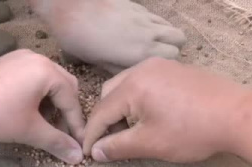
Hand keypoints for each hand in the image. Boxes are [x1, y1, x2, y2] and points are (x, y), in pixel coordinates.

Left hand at [0, 50, 84, 163]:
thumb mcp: (29, 130)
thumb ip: (57, 142)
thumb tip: (78, 156)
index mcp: (47, 71)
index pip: (71, 101)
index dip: (76, 126)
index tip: (79, 146)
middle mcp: (39, 59)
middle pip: (65, 86)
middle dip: (67, 112)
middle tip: (64, 134)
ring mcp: (23, 58)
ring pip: (50, 82)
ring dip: (53, 104)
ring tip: (46, 126)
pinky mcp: (10, 63)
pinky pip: (35, 78)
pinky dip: (39, 96)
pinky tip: (31, 113)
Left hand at [31, 0, 185, 73]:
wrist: (72, 6)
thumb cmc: (80, 39)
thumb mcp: (98, 63)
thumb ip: (119, 70)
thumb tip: (131, 75)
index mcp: (140, 54)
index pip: (171, 60)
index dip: (164, 66)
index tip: (155, 71)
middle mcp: (149, 36)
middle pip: (179, 43)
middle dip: (172, 51)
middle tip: (157, 58)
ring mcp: (146, 19)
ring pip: (173, 28)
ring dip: (169, 37)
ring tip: (155, 44)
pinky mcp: (139, 7)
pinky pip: (159, 18)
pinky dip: (159, 26)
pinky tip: (143, 31)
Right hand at [83, 57, 248, 161]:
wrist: (238, 115)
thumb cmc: (192, 131)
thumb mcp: (151, 143)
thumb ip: (118, 147)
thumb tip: (96, 152)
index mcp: (133, 85)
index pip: (101, 112)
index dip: (92, 135)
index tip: (88, 153)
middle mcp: (142, 69)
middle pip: (110, 94)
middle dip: (106, 118)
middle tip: (111, 141)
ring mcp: (160, 66)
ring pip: (127, 85)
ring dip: (122, 107)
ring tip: (131, 129)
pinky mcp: (175, 69)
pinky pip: (145, 81)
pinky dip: (138, 98)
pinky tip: (150, 115)